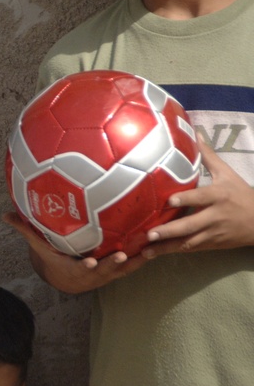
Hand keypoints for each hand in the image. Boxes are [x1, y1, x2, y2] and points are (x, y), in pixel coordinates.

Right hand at [4, 212, 145, 293]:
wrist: (69, 278)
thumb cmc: (55, 257)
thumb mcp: (40, 246)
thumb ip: (26, 230)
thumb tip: (4, 215)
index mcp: (74, 268)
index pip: (80, 268)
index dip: (86, 267)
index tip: (90, 263)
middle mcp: (93, 274)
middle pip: (105, 270)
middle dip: (113, 264)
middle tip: (121, 254)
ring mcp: (108, 273)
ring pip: (125, 268)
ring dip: (136, 260)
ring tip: (148, 249)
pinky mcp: (119, 269)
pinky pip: (134, 264)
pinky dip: (144, 257)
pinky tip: (157, 246)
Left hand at [143, 140, 253, 255]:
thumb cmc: (241, 194)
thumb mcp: (227, 174)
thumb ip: (208, 156)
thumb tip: (194, 132)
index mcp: (219, 196)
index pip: (202, 197)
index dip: (186, 200)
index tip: (169, 201)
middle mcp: (216, 216)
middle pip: (191, 225)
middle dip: (170, 231)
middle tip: (149, 233)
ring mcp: (213, 233)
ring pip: (189, 242)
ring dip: (166, 247)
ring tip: (145, 251)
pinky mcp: (212, 244)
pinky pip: (191, 249)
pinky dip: (173, 251)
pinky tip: (154, 254)